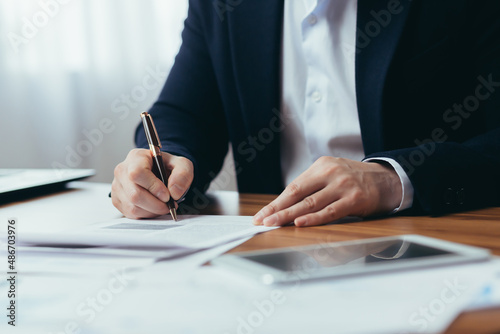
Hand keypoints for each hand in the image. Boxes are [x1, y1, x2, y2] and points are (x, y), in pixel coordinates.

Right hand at [111, 148, 193, 218]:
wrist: (159, 173)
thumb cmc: (167, 167)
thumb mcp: (182, 165)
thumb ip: (183, 174)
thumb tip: (174, 192)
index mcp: (136, 157)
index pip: (137, 173)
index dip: (153, 187)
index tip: (167, 195)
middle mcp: (122, 171)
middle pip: (135, 194)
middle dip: (156, 204)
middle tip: (169, 204)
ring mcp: (117, 186)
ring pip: (133, 207)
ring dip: (153, 211)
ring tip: (163, 205)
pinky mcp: (117, 200)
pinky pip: (130, 214)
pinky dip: (146, 214)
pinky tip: (154, 207)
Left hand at [253, 156, 401, 226]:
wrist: (387, 179)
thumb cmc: (354, 180)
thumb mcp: (331, 175)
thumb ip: (312, 187)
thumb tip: (284, 207)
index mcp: (321, 166)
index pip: (293, 187)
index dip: (276, 202)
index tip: (262, 215)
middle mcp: (330, 173)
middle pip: (297, 194)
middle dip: (277, 209)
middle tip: (262, 221)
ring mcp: (343, 185)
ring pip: (310, 204)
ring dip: (289, 216)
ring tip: (274, 224)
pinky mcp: (355, 199)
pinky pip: (330, 211)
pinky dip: (314, 219)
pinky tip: (300, 223)